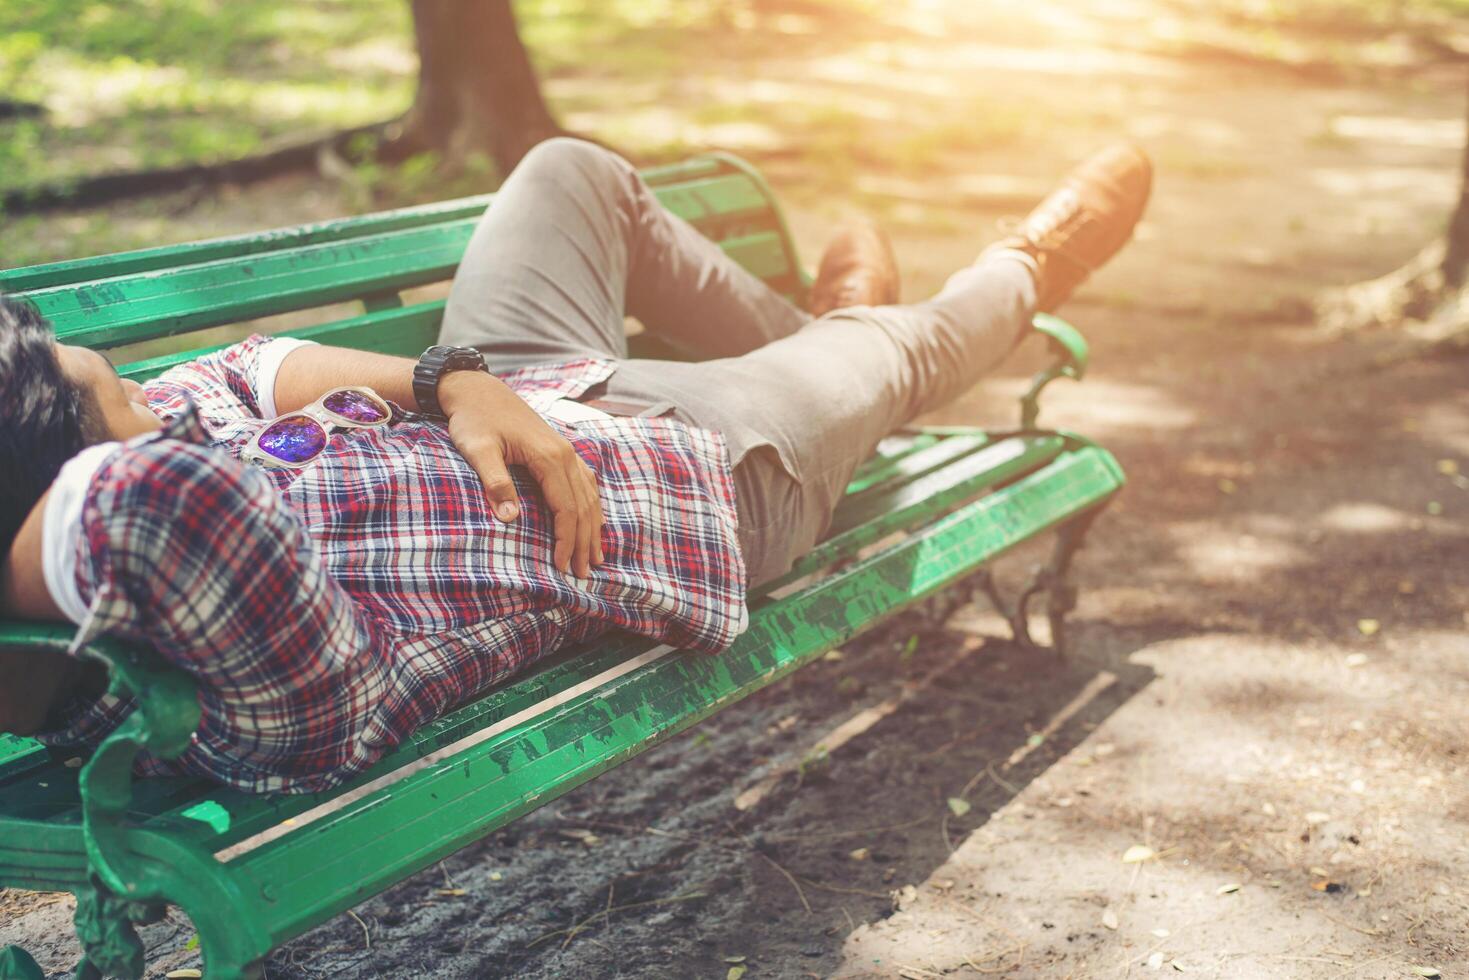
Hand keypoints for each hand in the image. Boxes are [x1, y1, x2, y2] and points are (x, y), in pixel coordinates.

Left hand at [439, 372, 604, 576]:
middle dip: (584, 542)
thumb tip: (510, 518)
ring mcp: (565, 450)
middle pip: (583, 506)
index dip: (566, 540)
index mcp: (548, 456)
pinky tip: (592, 520)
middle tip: (582, 574)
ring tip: (593, 556)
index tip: (561, 567)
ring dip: (592, 528)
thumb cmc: (473, 419)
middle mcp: (564, 454)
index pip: (567, 508)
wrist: (476, 389)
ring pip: (589, 495)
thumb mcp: (477, 449)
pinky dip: (591, 506)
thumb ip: (495, 482)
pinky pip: (585, 482)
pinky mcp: (559, 449)